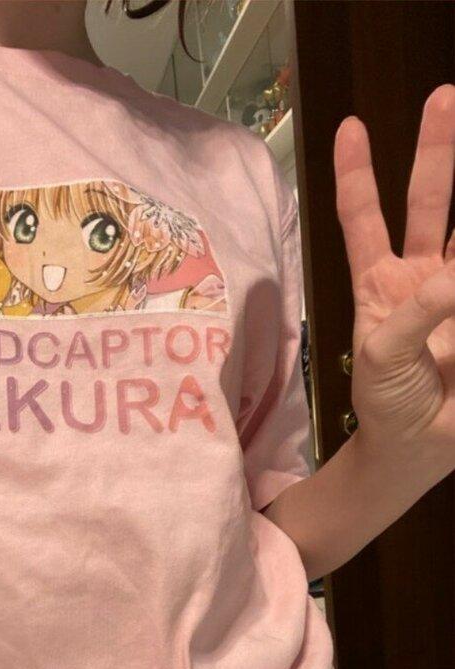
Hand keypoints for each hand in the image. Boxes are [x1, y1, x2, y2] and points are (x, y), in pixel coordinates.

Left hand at [333, 84, 454, 475]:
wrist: (417, 445)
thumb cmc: (385, 401)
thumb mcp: (380, 354)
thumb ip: (414, 312)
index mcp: (380, 282)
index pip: (363, 218)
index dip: (357, 175)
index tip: (351, 126)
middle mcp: (422, 275)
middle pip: (430, 201)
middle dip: (438, 151)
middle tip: (443, 96)